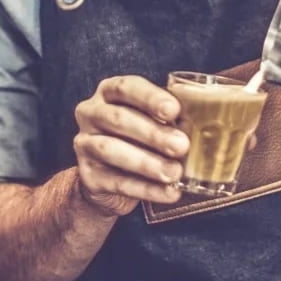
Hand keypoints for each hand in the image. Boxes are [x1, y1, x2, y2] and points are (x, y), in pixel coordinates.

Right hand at [72, 76, 187, 215]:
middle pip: (119, 118)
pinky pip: (117, 182)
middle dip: (152, 133)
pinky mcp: (87, 176)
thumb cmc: (137, 140)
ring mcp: (84, 144)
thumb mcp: (152, 122)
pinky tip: (169, 192)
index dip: (150, 98)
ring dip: (147, 162)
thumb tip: (195, 126)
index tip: (174, 110)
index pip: (126, 87)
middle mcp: (91, 114)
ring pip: (111, 150)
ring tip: (174, 173)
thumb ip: (170, 120)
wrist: (108, 180)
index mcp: (108, 93)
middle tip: (181, 146)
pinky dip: (146, 189)